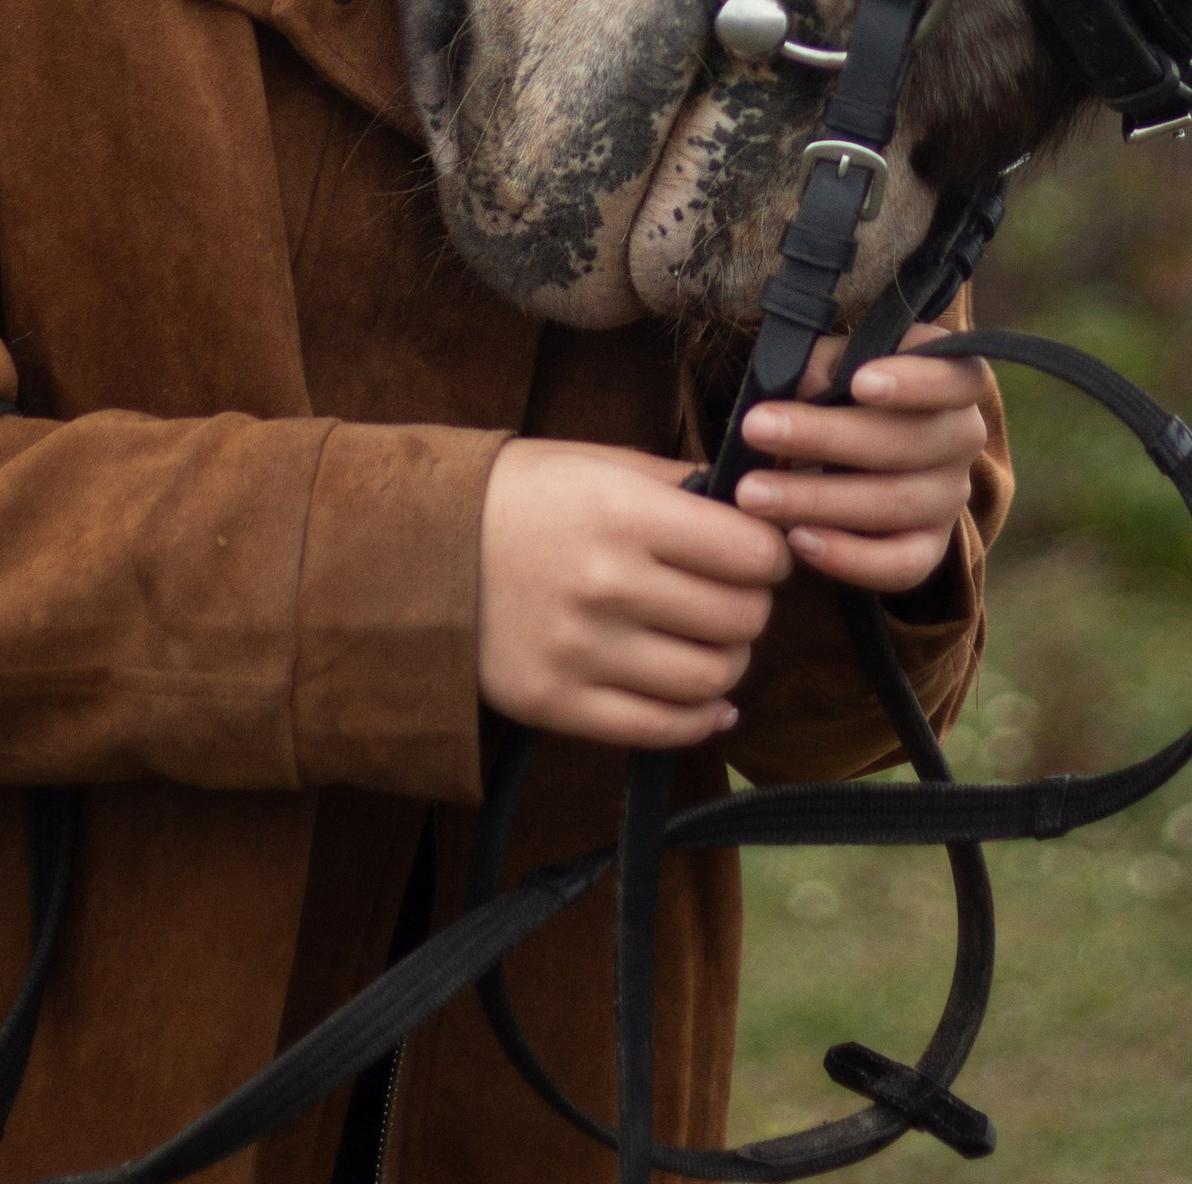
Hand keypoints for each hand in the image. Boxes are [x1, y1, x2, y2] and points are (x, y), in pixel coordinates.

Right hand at [478, 437, 792, 750]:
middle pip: (739, 619)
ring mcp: (582, 651)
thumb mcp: (600, 461)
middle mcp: (608, 584)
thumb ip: (679, 482)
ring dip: (729, 662)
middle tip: (737, 596)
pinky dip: (700, 720)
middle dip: (753, 608)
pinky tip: (708, 701)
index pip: (749, 553)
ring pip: (710, 679)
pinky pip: (659, 729)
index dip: (771, 555)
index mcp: (624, 513)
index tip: (762, 553)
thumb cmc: (523, 494)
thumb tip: (756, 504)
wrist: (420, 548)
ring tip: (713, 642)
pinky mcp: (557, 704)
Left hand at [732, 327, 991, 597]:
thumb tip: (803, 385)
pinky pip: (900, 566)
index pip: (956, 378)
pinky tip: (797, 540)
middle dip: (824, 437)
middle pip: (907, 442)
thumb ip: (823, 365)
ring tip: (754, 494)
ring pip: (894, 504)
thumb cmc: (846, 391)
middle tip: (755, 429)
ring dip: (818, 500)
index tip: (858, 381)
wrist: (863, 453)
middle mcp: (962, 439)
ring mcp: (949, 498)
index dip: (914, 382)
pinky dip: (849, 557)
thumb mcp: (836, 362)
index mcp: (952, 381)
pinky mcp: (929, 549)